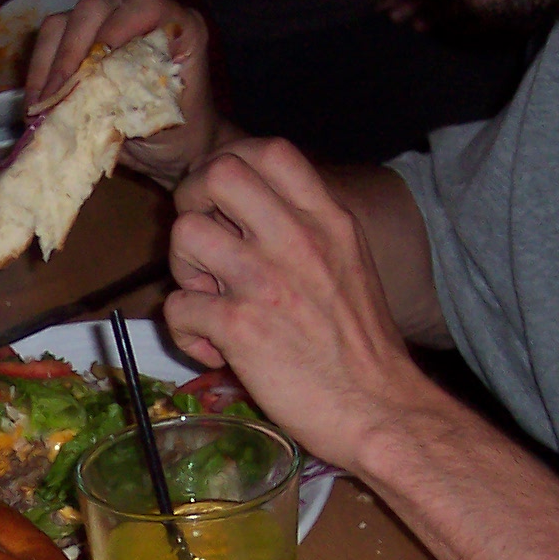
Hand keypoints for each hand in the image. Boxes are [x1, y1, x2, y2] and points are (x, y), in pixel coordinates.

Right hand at [25, 0, 218, 186]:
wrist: (173, 148)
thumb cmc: (180, 135)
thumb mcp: (166, 124)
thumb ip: (135, 105)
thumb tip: (89, 103)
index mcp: (177, 27)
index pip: (143, 5)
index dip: (116, 28)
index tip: (96, 68)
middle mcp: (140, 16)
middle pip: (93, 10)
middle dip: (70, 56)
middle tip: (58, 98)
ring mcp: (107, 24)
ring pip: (64, 23)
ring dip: (49, 66)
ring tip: (43, 107)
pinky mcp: (82, 40)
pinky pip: (50, 42)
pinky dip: (39, 73)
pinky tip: (38, 105)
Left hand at [162, 138, 445, 469]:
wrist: (380, 409)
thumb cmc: (365, 347)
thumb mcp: (351, 263)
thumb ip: (309, 233)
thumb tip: (257, 218)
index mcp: (327, 219)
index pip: (269, 150)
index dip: (230, 165)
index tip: (224, 203)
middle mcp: (296, 238)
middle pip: (217, 173)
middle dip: (192, 204)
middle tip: (203, 246)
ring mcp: (265, 280)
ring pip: (185, 234)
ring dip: (182, 269)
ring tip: (207, 300)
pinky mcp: (239, 327)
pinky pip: (177, 306)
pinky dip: (185, 331)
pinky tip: (214, 349)